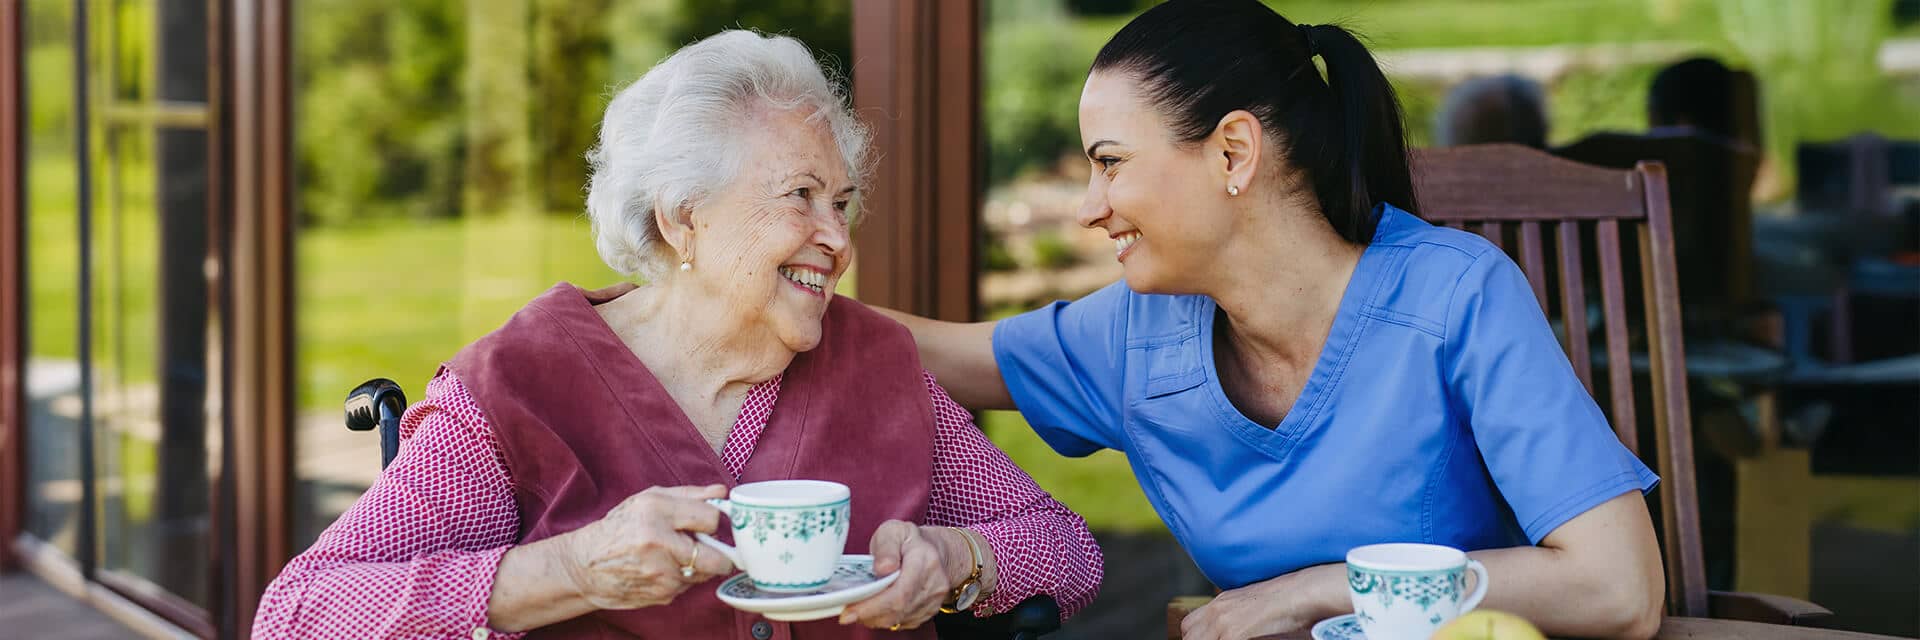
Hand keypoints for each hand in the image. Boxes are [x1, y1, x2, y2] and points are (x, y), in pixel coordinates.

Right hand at [560, 484, 734, 609]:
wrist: (584, 565)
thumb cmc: (619, 528)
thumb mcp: (649, 499)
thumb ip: (688, 495)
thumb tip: (721, 492)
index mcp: (656, 511)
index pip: (711, 518)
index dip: (713, 520)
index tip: (707, 523)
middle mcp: (658, 542)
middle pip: (716, 558)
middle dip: (720, 554)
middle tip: (709, 547)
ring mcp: (660, 573)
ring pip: (704, 574)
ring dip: (698, 566)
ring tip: (673, 555)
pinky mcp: (661, 594)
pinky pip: (689, 586)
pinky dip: (683, 578)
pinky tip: (662, 568)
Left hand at [839, 521, 966, 629]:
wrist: (934, 550)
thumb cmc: (909, 540)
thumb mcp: (893, 531)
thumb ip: (886, 547)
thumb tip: (882, 569)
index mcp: (924, 560)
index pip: (900, 592)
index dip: (873, 606)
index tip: (849, 610)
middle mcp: (934, 583)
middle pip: (898, 610)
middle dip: (868, 614)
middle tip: (846, 612)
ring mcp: (933, 600)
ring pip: (899, 619)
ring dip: (874, 617)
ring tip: (856, 608)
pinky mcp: (928, 611)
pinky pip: (903, 622)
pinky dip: (884, 618)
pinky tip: (872, 609)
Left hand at [1181, 566, 1343, 639]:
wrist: (1300, 593)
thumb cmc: (1285, 599)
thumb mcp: (1251, 603)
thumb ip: (1235, 615)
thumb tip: (1234, 628)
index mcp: (1219, 603)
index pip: (1188, 625)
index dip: (1195, 637)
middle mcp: (1217, 611)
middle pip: (1189, 636)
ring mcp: (1224, 624)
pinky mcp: (1235, 635)